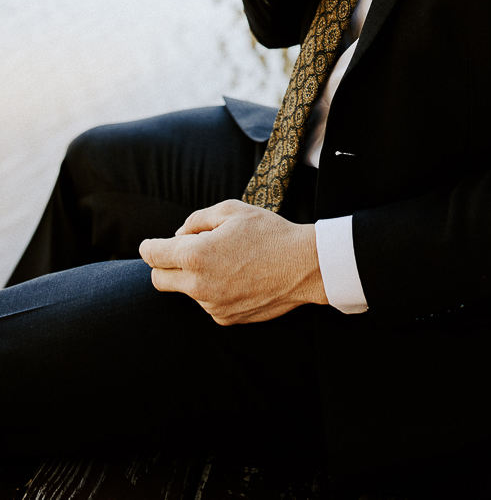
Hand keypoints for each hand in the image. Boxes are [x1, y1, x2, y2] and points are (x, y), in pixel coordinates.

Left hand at [139, 200, 328, 324]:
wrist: (303, 266)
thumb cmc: (269, 232)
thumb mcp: (232, 210)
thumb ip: (197, 219)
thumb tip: (179, 234)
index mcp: (196, 255)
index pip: (153, 255)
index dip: (148, 247)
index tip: (149, 245)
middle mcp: (199, 285)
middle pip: (160, 280)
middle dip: (163, 265)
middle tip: (180, 253)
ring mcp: (212, 305)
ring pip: (187, 291)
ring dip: (194, 277)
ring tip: (226, 260)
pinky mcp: (225, 318)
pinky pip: (207, 303)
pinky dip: (212, 290)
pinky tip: (237, 277)